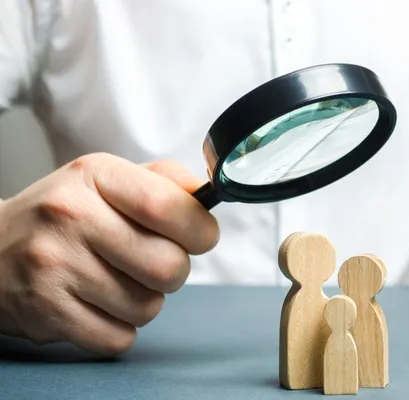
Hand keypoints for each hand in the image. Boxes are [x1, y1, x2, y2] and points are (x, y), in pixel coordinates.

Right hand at [0, 153, 218, 354]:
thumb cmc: (65, 214)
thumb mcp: (106, 180)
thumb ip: (162, 182)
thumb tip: (205, 195)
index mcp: (94, 176)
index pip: (166, 205)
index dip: (200, 229)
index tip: (201, 236)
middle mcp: (70, 217)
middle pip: (167, 265)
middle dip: (174, 270)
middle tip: (153, 262)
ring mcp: (55, 266)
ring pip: (148, 306)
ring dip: (146, 300)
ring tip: (119, 281)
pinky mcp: (46, 311)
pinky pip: (119, 337)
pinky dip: (120, 327)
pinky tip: (100, 304)